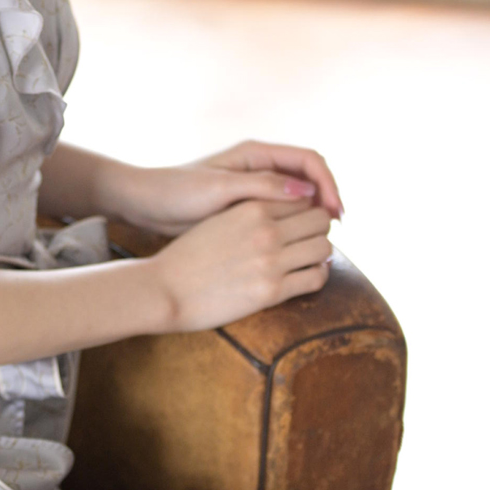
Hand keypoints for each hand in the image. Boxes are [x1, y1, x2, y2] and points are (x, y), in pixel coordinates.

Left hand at [112, 140, 342, 236]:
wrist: (147, 205)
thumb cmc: (177, 192)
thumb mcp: (219, 190)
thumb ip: (262, 187)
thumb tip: (306, 192)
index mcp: (257, 154)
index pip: (310, 161)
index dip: (328, 184)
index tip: (335, 212)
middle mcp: (261, 167)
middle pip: (310, 177)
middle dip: (327, 199)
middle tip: (336, 229)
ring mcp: (256, 187)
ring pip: (299, 197)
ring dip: (315, 214)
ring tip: (324, 239)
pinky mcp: (248, 207)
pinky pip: (283, 212)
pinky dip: (297, 225)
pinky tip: (300, 245)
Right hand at [147, 199, 334, 331]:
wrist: (165, 289)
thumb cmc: (188, 256)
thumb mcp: (220, 219)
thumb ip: (251, 212)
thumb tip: (279, 214)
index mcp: (252, 208)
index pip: (302, 198)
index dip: (307, 208)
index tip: (303, 221)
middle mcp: (266, 231)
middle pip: (319, 219)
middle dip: (318, 228)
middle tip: (309, 239)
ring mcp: (271, 261)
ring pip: (324, 247)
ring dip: (321, 252)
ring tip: (309, 258)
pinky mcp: (272, 291)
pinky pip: (317, 278)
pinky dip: (319, 275)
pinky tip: (308, 275)